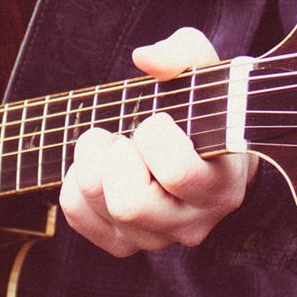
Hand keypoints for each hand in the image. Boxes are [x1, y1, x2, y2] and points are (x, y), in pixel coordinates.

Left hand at [59, 27, 257, 257]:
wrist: (207, 150)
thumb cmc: (206, 108)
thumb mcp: (205, 71)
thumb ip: (183, 54)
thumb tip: (145, 59)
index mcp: (220, 188)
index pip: (176, 172)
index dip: (155, 135)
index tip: (159, 119)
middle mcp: (190, 224)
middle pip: (128, 205)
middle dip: (115, 157)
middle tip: (126, 135)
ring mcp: (155, 238)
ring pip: (101, 208)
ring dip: (93, 164)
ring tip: (112, 144)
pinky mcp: (123, 242)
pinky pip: (78, 216)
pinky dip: (76, 183)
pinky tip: (99, 165)